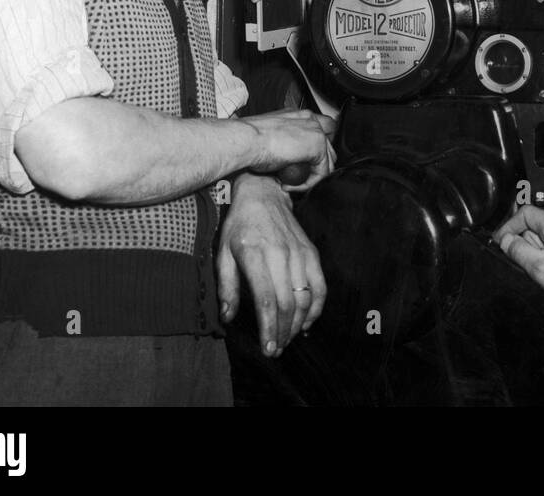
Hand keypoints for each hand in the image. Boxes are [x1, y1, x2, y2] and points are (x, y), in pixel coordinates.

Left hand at [218, 173, 325, 355]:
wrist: (264, 193)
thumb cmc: (239, 225)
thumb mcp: (223, 251)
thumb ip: (226, 285)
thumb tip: (228, 316)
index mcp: (255, 254)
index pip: (267, 300)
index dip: (269, 328)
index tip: (268, 348)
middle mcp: (281, 254)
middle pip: (288, 304)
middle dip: (283, 332)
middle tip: (276, 350)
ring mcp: (299, 253)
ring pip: (305, 298)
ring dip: (298, 324)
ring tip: (287, 339)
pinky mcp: (311, 252)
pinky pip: (320, 285)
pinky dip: (317, 307)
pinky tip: (307, 322)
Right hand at [242, 109, 336, 190]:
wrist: (246, 140)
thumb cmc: (248, 139)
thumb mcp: (268, 137)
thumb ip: (283, 143)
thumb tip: (283, 156)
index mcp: (298, 115)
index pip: (320, 129)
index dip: (315, 148)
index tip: (303, 162)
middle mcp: (309, 120)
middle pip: (328, 145)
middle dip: (316, 164)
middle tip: (297, 175)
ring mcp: (316, 132)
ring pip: (327, 161)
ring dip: (311, 176)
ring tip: (291, 182)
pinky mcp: (318, 147)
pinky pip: (321, 172)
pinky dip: (308, 183)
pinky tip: (289, 185)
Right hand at [493, 205, 543, 314]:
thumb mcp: (539, 268)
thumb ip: (519, 252)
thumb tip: (505, 241)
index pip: (525, 213)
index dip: (510, 226)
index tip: (502, 242)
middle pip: (532, 226)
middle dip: (524, 244)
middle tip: (527, 263)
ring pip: (541, 239)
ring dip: (535, 253)